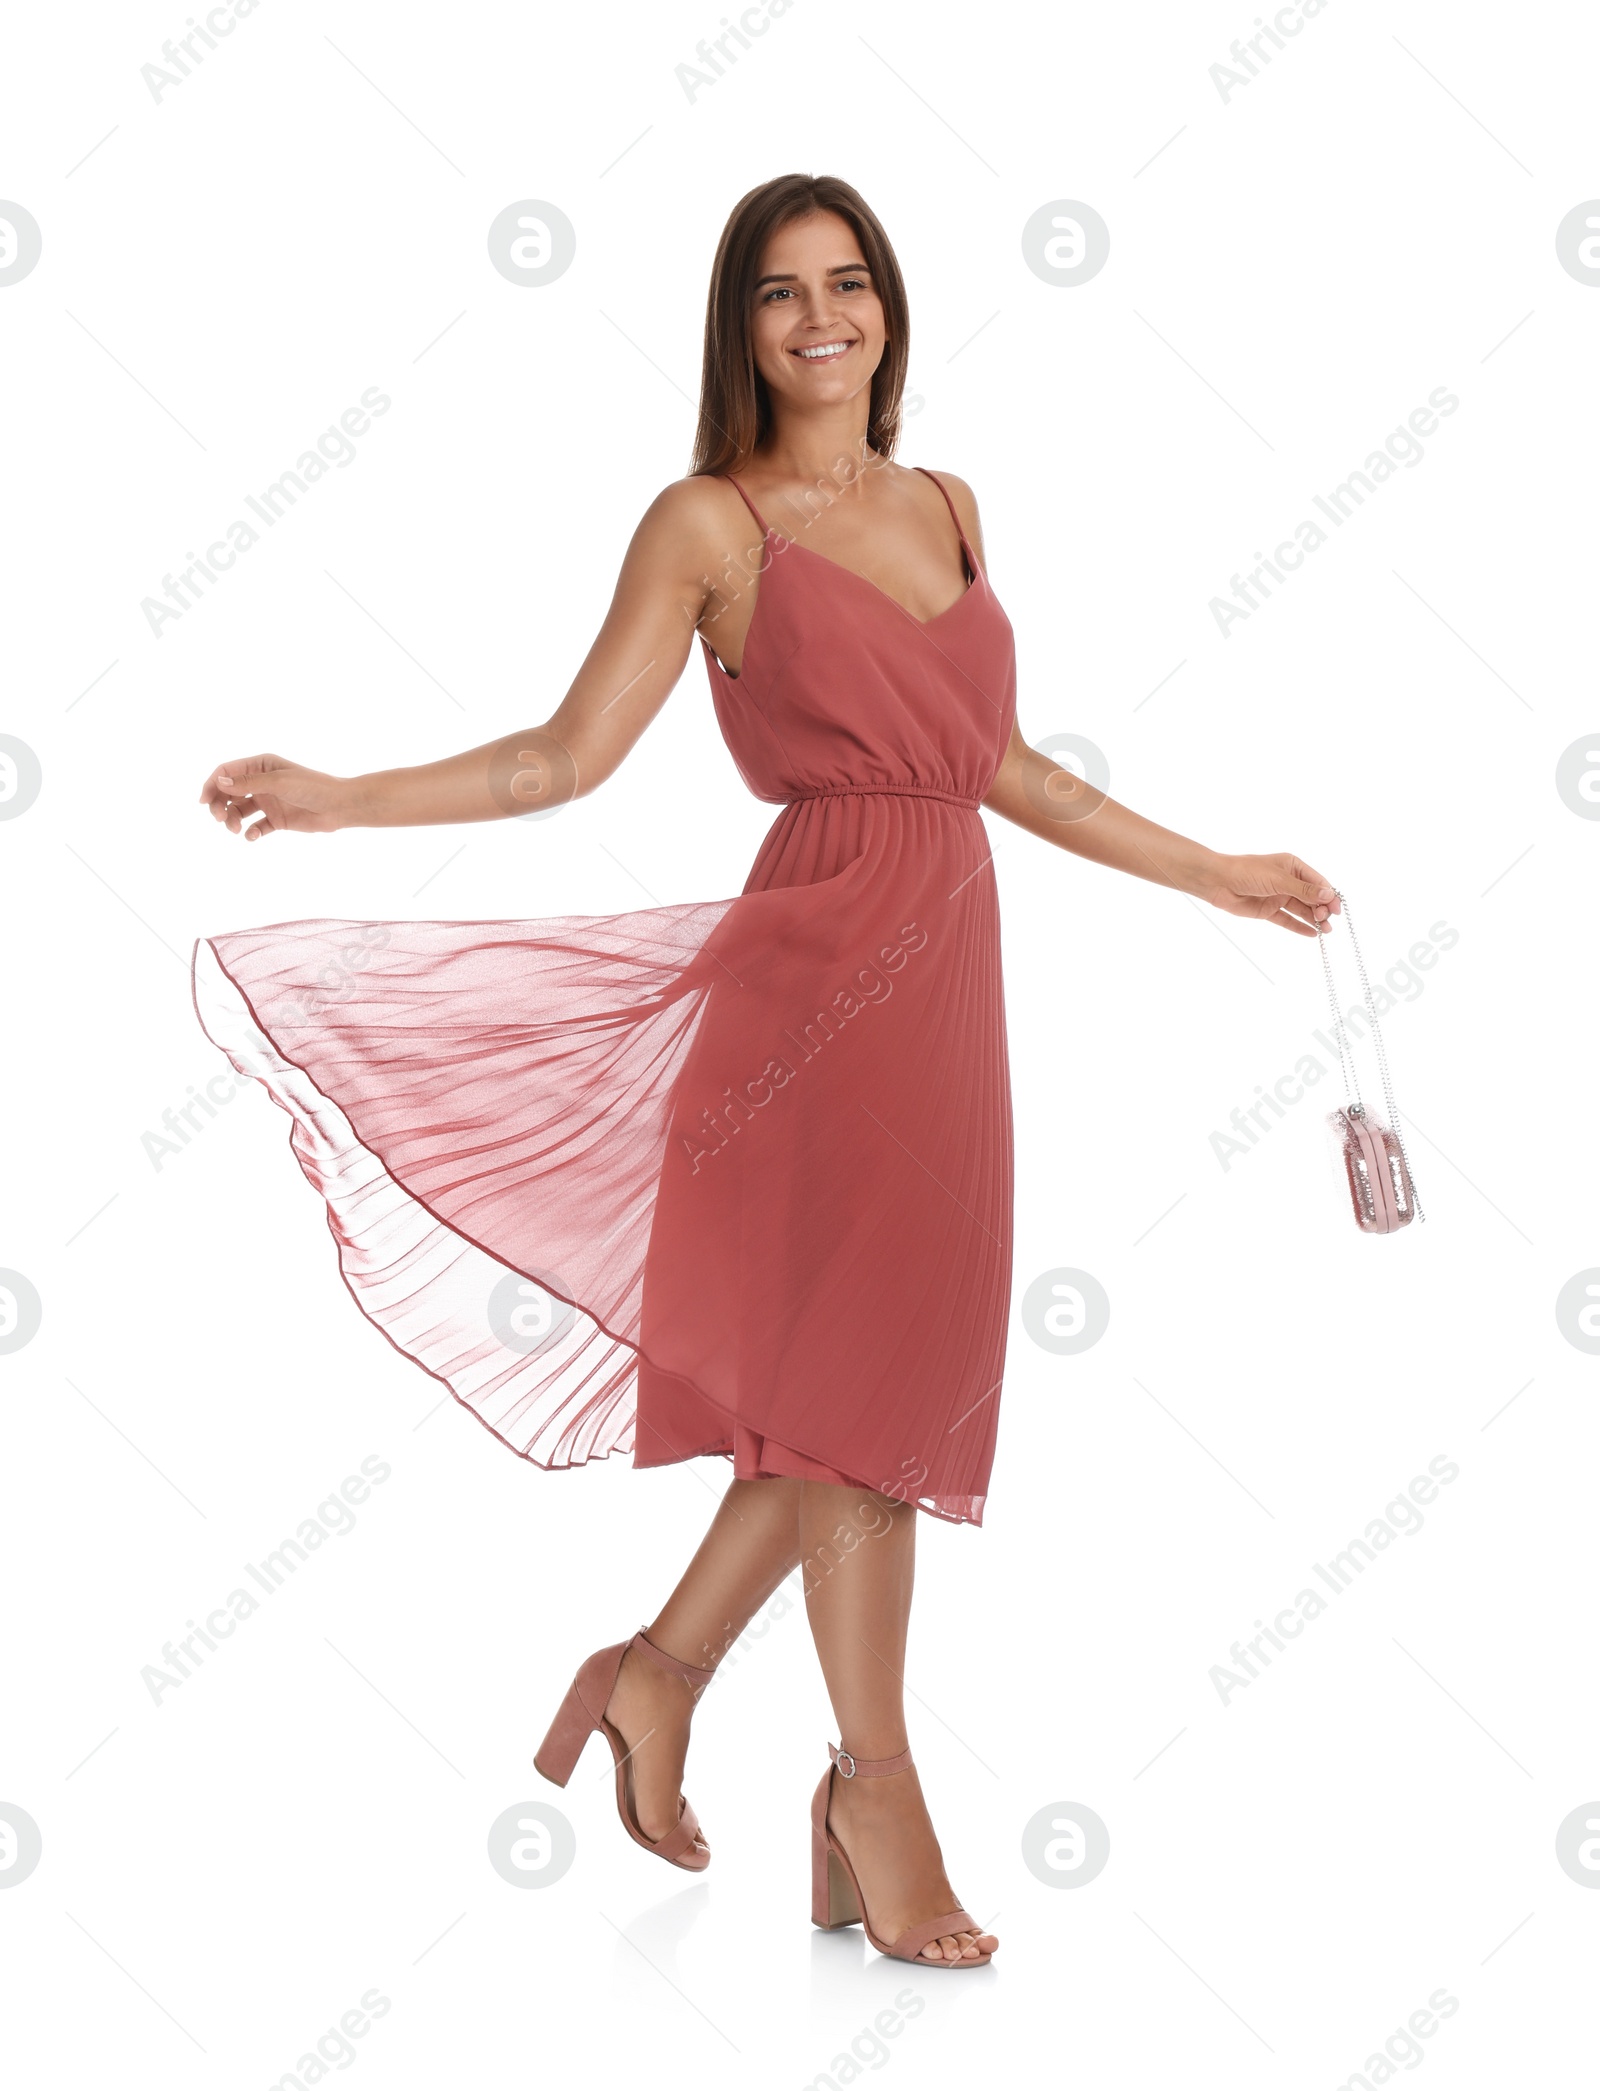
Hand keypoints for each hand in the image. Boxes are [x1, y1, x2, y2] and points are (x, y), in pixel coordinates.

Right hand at [199, 754, 348, 839]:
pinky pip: (257, 826)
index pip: (228, 771)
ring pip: (240, 811)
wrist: (339, 806)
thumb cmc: (313, 787)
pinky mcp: (277, 819)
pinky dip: (251, 833)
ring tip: (235, 830)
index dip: (213, 784)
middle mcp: (262, 782)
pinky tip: (252, 837)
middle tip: (219, 819)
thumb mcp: (279, 782)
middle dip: (220, 805)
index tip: (205, 801)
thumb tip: (220, 781)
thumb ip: (250, 783)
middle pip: (229, 792)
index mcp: (261, 765)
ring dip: (232, 820)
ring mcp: (269, 801)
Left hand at [1200, 852, 1340, 936]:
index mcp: (1292, 866)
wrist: (1218, 881)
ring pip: (1301, 909)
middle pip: (1311, 897)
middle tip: (1326, 919)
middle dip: (1321, 908)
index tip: (1336, 908)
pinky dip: (1299, 927)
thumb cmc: (1247, 872)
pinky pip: (1287, 920)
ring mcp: (1278, 896)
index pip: (1317, 882)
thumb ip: (1303, 890)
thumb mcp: (1278, 879)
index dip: (1328, 895)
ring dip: (1313, 919)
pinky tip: (1311, 933)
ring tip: (1325, 930)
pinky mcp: (1268, 910)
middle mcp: (1287, 881)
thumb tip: (1328, 895)